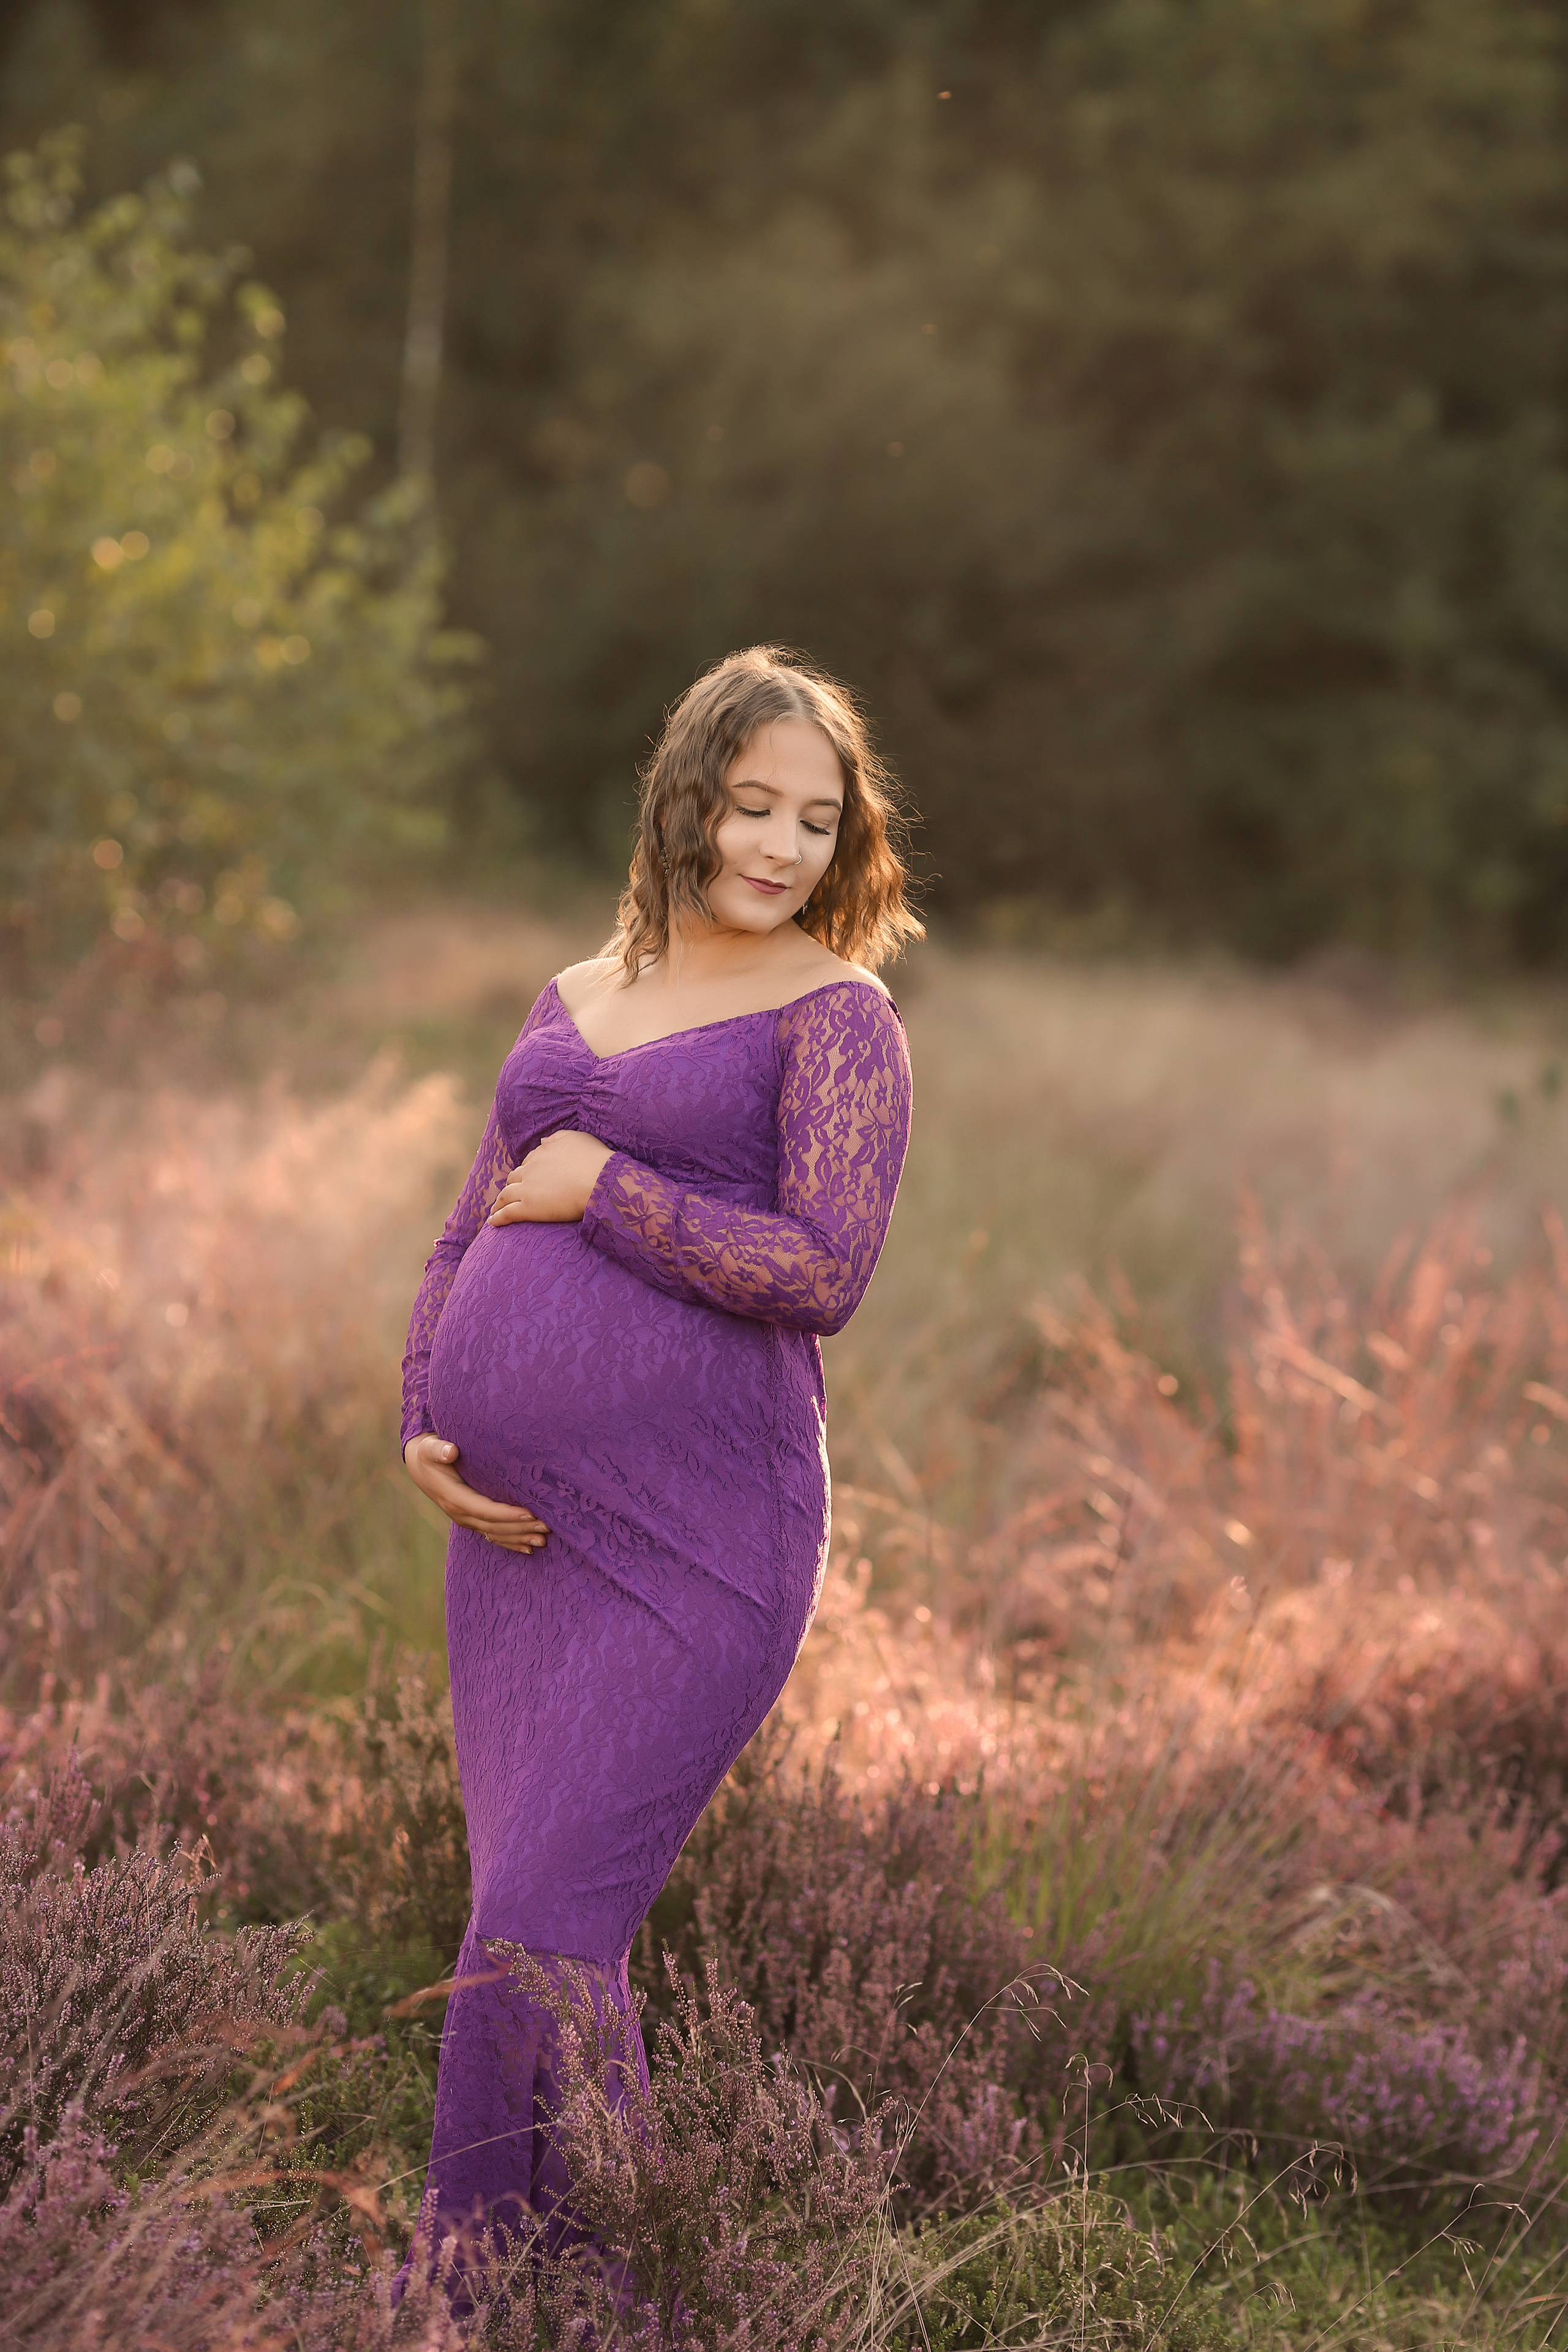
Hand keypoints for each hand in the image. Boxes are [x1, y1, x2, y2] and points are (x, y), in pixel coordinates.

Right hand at [403, 1433, 548, 1553]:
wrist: (420, 1468)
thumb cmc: (430, 1454)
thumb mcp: (430, 1449)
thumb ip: (439, 1449)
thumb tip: (450, 1451)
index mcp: (454, 1498)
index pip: (485, 1510)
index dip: (508, 1514)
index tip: (531, 1514)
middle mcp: (460, 1513)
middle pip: (494, 1526)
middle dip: (521, 1528)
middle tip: (547, 1526)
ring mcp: (466, 1520)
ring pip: (495, 1534)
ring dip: (519, 1537)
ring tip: (543, 1539)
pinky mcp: (471, 1521)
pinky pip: (492, 1536)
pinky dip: (510, 1542)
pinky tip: (528, 1547)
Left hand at [489, 1130, 613, 1225]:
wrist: (599, 1180)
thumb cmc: (594, 1159)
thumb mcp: (576, 1138)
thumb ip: (557, 1138)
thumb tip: (542, 1140)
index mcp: (541, 1153)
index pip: (528, 1162)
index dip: (526, 1171)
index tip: (526, 1178)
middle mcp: (530, 1169)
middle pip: (514, 1178)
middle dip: (511, 1185)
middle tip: (509, 1194)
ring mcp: (527, 1189)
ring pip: (505, 1195)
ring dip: (498, 1202)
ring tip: (495, 1210)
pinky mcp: (528, 1208)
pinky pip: (507, 1213)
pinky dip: (497, 1218)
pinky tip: (492, 1222)